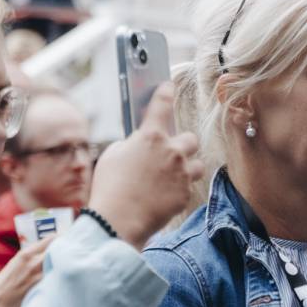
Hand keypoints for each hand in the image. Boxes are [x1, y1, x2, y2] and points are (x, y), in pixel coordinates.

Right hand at [88, 84, 202, 248]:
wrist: (119, 220)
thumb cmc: (110, 187)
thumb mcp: (113, 156)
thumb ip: (132, 144)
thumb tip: (141, 143)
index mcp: (150, 136)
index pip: (162, 105)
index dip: (165, 93)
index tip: (168, 86)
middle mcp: (171, 151)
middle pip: (189, 139)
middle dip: (181, 144)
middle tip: (170, 152)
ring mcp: (181, 174)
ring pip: (196, 164)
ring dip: (186, 168)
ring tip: (170, 176)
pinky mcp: (184, 194)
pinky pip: (187, 187)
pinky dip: (178, 190)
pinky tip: (162, 197)